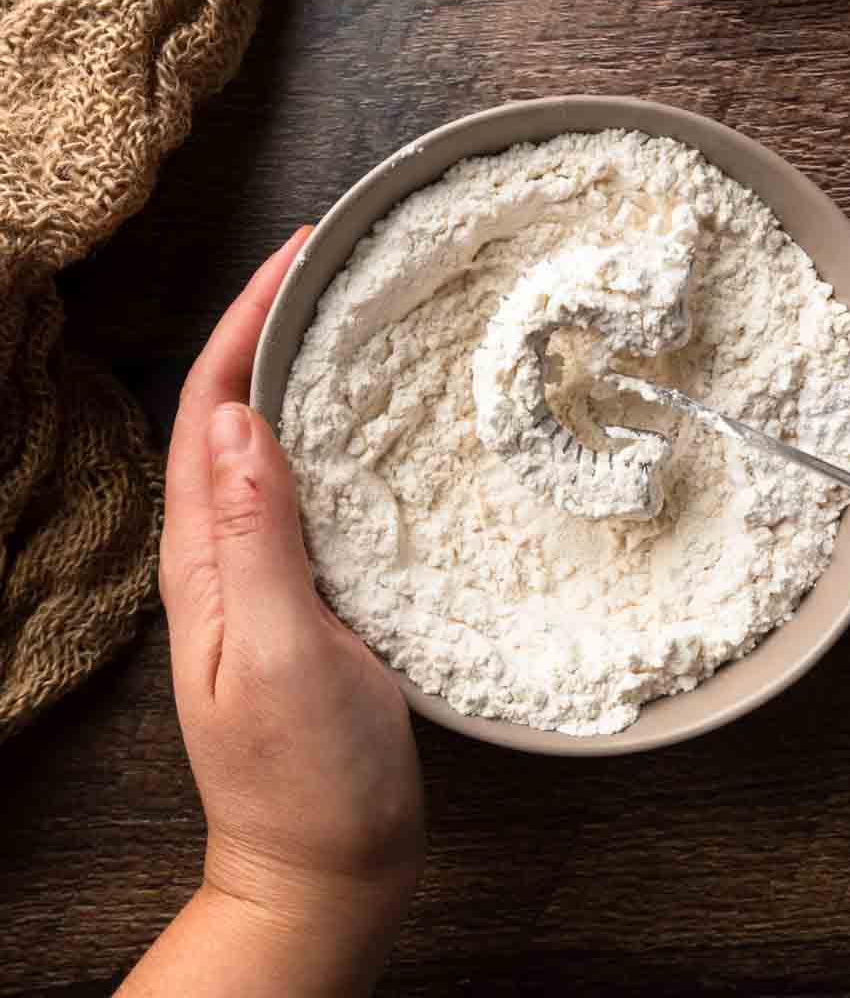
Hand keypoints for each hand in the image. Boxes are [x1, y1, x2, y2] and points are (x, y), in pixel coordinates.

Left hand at [122, 229, 423, 995]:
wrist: (328, 860)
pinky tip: (379, 424)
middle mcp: (224, 552)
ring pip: (273, 442)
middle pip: (231, 410)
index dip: (243, 322)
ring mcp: (266, 572)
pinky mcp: (309, 591)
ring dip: (302, 370)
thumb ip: (256, 544)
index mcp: (203, 557)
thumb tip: (240, 425)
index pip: (206, 408)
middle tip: (334, 266)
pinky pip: (314, 487)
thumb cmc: (305, 775)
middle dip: (270, 325)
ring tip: (356, 317)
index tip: (297, 256)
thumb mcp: (275, 658)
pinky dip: (338, 433)